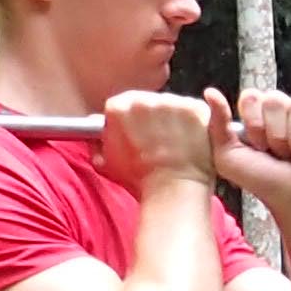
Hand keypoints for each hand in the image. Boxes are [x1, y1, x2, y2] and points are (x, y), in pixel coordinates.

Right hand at [95, 87, 218, 185]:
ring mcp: (172, 102)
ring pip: (172, 104)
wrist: (173, 191)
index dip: (129, 120)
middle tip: (157, 141)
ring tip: (175, 144)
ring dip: (173, 119)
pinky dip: (195, 122)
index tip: (136, 133)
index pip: (121, 105)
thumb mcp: (106, 163)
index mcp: (118, 108)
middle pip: (147, 101)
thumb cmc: (140, 181)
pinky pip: (194, 110)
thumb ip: (98, 142)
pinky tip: (191, 141)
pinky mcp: (195, 108)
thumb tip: (94, 130)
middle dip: (152, 117)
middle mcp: (144, 99)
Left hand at [218, 87, 290, 210]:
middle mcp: (285, 110)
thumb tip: (210, 92)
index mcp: (260, 115)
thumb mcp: (229, 158)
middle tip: (280, 156)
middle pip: (275, 100)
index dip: (254, 124)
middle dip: (275, 135)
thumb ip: (217, 125)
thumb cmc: (266, 183)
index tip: (259, 147)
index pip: (252, 97)